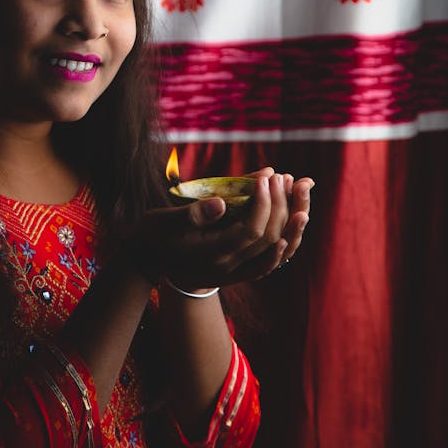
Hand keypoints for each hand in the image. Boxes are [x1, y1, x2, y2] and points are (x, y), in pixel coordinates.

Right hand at [128, 169, 313, 289]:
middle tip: (285, 177)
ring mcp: (232, 271)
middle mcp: (227, 265)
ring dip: (289, 223)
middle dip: (280, 206)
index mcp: (212, 252)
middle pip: (267, 238)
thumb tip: (221, 202)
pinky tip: (292, 225)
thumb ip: (194, 213)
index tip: (267, 177)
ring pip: (272, 251)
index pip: (250, 229)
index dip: (263, 203)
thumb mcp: (165, 220)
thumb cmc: (153, 234)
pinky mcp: (234, 271)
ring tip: (300, 194)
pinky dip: (283, 245)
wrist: (147, 261)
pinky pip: (267, 263)